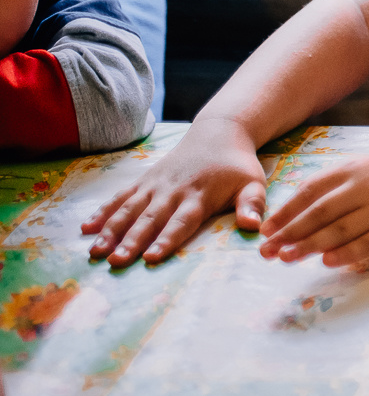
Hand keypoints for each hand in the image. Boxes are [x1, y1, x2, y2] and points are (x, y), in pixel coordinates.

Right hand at [81, 117, 266, 266]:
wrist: (219, 133)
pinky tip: (86, 228)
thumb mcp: (253, 183)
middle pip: (150, 219)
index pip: (181, 222)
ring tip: (96, 252)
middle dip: (132, 241)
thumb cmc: (237, 166)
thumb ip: (252, 204)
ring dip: (112, 230)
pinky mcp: (144, 180)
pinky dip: (104, 211)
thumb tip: (254, 227)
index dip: (167, 240)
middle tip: (116, 261)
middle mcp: (173, 191)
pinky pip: (121, 196)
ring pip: (130, 209)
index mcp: (200, 196)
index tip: (151, 258)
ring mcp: (155, 185)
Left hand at [257, 153, 368, 266]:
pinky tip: (325, 262)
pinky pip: (366, 244)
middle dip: (289, 233)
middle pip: (320, 213)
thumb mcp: (359, 170)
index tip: (265, 230)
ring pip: (339, 230)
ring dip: (309, 246)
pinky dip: (345, 253)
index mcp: (351, 170)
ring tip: (286, 258)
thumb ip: (328, 187)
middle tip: (266, 251)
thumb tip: (289, 215)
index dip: (285, 212)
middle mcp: (365, 187)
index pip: (310, 191)